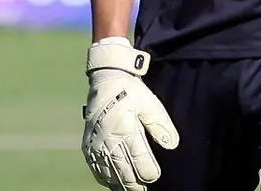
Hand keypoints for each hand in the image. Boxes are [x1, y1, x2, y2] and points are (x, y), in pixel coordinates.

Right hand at [81, 38, 179, 190]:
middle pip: (124, 171)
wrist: (105, 81)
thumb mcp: (151, 103)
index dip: (149, 172)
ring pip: (109, 173)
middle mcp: (108, 139)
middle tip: (145, 190)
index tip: (155, 177)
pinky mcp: (88, 146)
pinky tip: (115, 183)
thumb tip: (172, 145)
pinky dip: (106, 178)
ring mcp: (95, 144)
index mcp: (125, 128)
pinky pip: (96, 168)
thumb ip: (161, 125)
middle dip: (136, 184)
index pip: (139, 160)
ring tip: (133, 189)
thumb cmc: (131, 92)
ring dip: (121, 184)